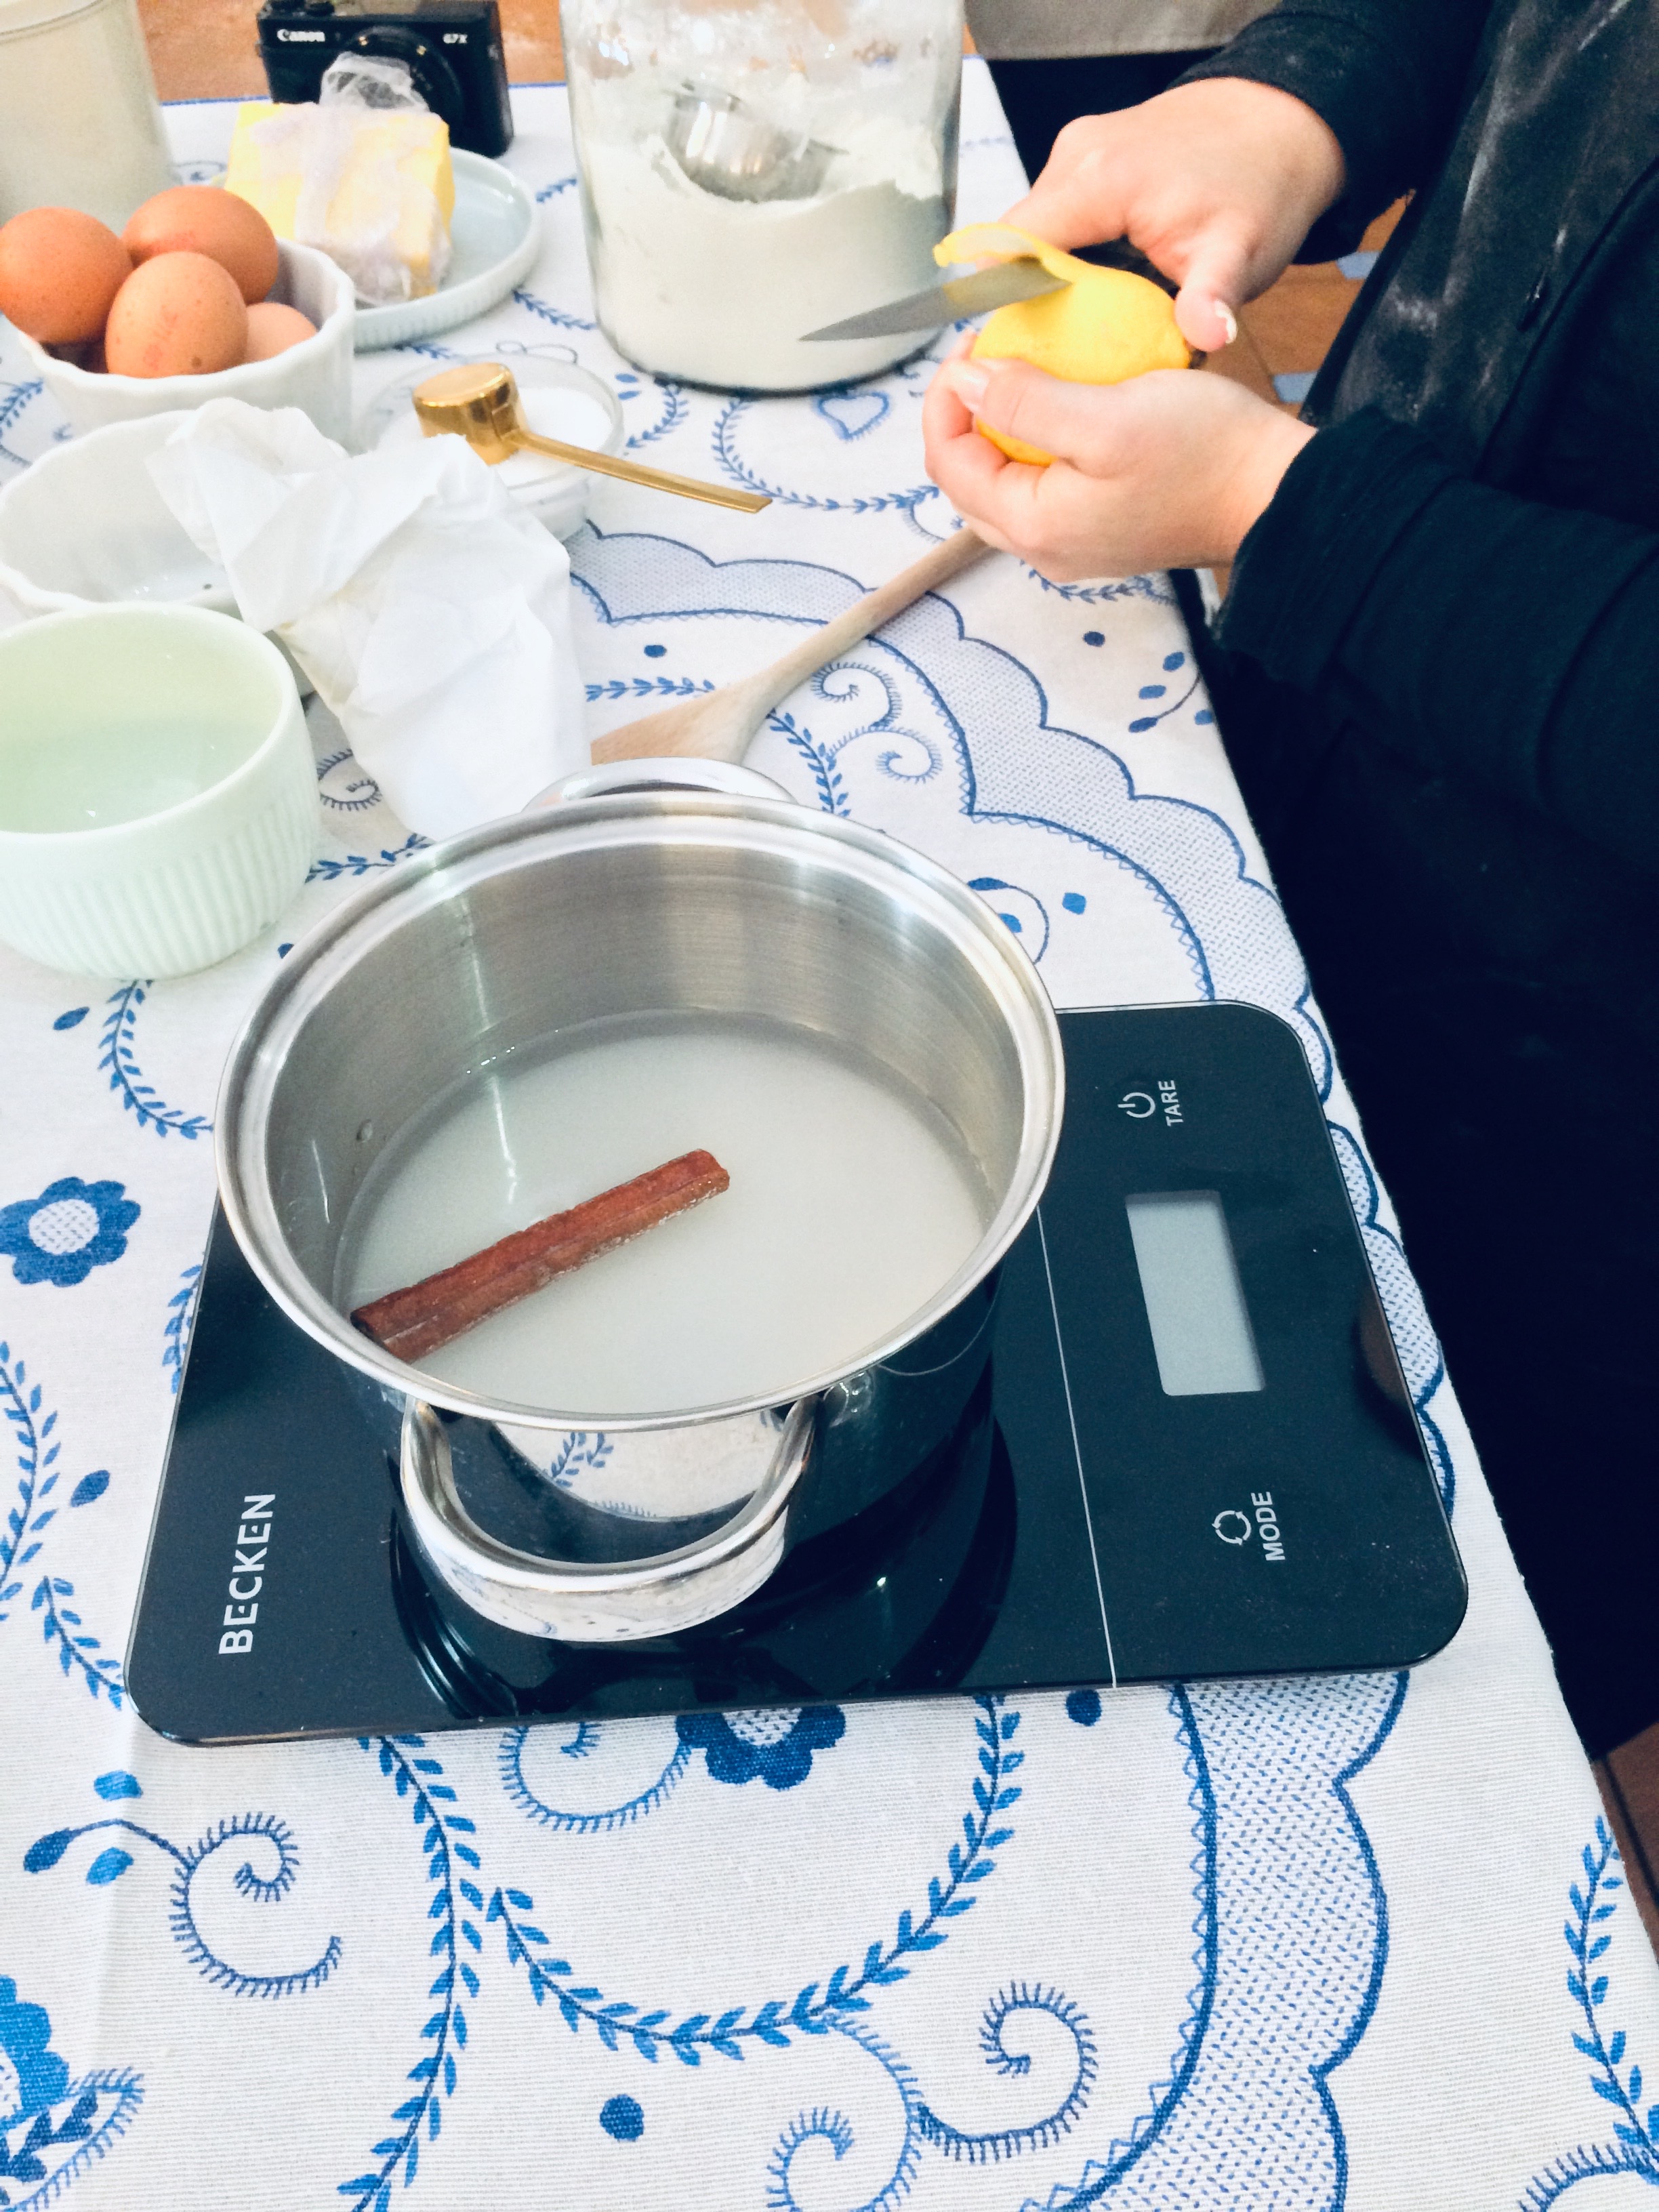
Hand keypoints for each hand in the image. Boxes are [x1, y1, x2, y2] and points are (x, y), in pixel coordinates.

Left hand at [922, 348, 1313, 576]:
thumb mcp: (1104, 415)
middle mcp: (1042, 548)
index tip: (973, 341)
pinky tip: (1059, 404)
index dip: (944, 398)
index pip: (948, 463)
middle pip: (969, 478)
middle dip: (965, 414)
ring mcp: (1072, 545)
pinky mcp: (1100, 531)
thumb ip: (1024, 402)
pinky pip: (1042, 488)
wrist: (1273, 493)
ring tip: (1022, 372)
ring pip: (1003, 484)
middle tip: (991, 352)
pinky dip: (1035, 444)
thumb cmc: (1200, 452)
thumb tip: (963, 380)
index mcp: (1032, 524)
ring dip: (999, 428)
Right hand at [1002, 78, 1345, 352]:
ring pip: (1034, 231)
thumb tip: (1209, 335)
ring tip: (1076, 327)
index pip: (1012, 246)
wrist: (1279, 125)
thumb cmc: (1260, 189)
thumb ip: (1213, 298)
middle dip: (1028, 298)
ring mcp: (1079, 151)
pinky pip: (1055, 215)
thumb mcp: (1241, 254)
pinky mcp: (1086, 156)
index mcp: (1098, 181)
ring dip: (1047, 277)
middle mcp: (1077, 157)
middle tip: (1054, 353)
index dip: (1004, 302)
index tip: (1017, 351)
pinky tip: (1095, 287)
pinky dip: (1065, 253)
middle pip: (1017, 243)